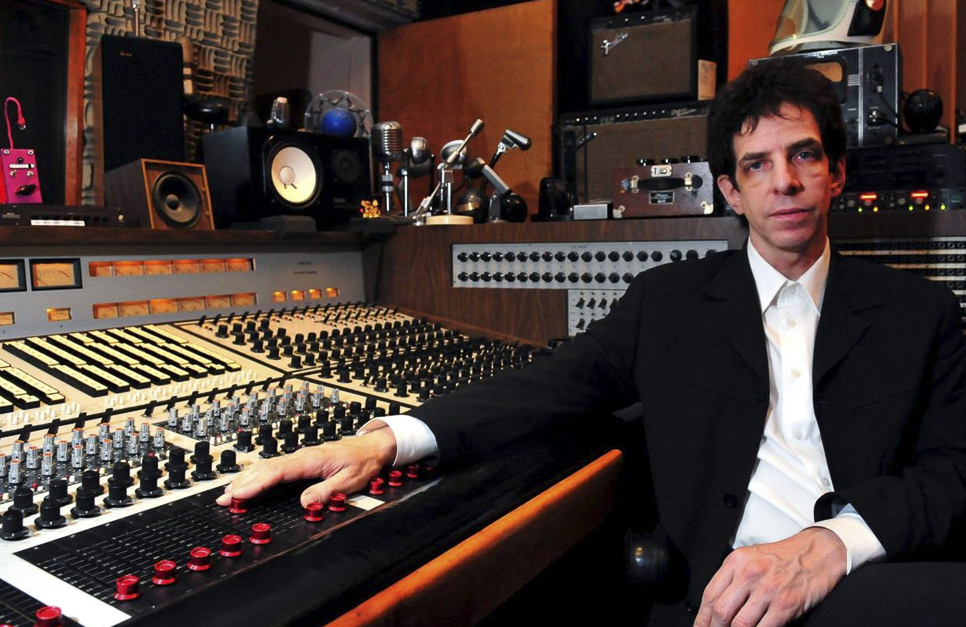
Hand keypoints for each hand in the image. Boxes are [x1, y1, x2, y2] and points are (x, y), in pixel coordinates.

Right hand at [215, 421, 397, 507]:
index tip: (240, 494)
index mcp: (311, 460)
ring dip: (246, 478)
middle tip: (224, 499)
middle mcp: (302, 456)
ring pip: (267, 466)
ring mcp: (299, 457)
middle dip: (243, 483)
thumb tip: (305, 503)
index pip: (278, 472)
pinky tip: (247, 481)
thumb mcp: (350, 481)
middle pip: (266, 469)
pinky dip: (257, 474)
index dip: (257, 484)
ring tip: (228, 492)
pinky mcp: (300, 460)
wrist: (371, 447)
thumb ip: (327, 491)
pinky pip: (274, 467)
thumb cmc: (362, 462)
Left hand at [694, 527, 846, 626]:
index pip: (710, 594)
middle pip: (721, 611)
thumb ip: (732, 578)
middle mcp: (749, 574)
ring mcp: (768, 590)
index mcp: (736, 562)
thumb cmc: (782, 557)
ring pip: (740, 624)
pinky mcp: (786, 605)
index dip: (702, 617)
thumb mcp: (750, 558)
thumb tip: (715, 605)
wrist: (817, 553)